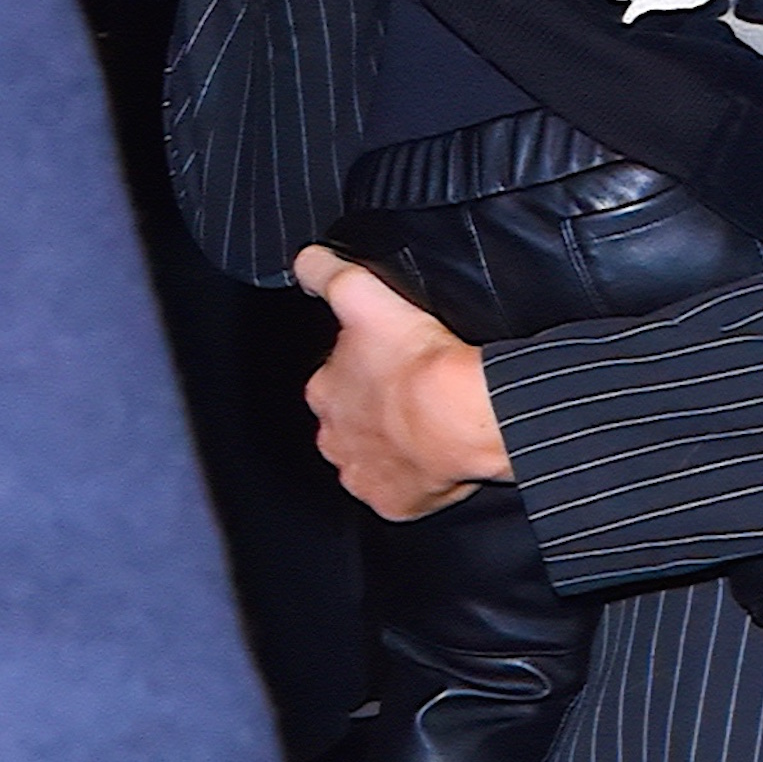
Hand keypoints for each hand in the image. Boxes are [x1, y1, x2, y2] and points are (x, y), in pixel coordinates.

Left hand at [295, 245, 512, 518]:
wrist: (458, 412)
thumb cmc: (417, 360)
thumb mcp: (362, 296)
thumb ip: (327, 274)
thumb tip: (304, 259)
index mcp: (324, 392)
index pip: (334, 380)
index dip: (364, 369)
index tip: (392, 363)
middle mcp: (334, 438)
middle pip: (351, 422)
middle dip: (376, 412)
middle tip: (414, 396)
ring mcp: (363, 474)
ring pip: (374, 458)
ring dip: (395, 446)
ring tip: (429, 428)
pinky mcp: (394, 502)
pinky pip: (401, 493)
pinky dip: (416, 480)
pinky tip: (437, 460)